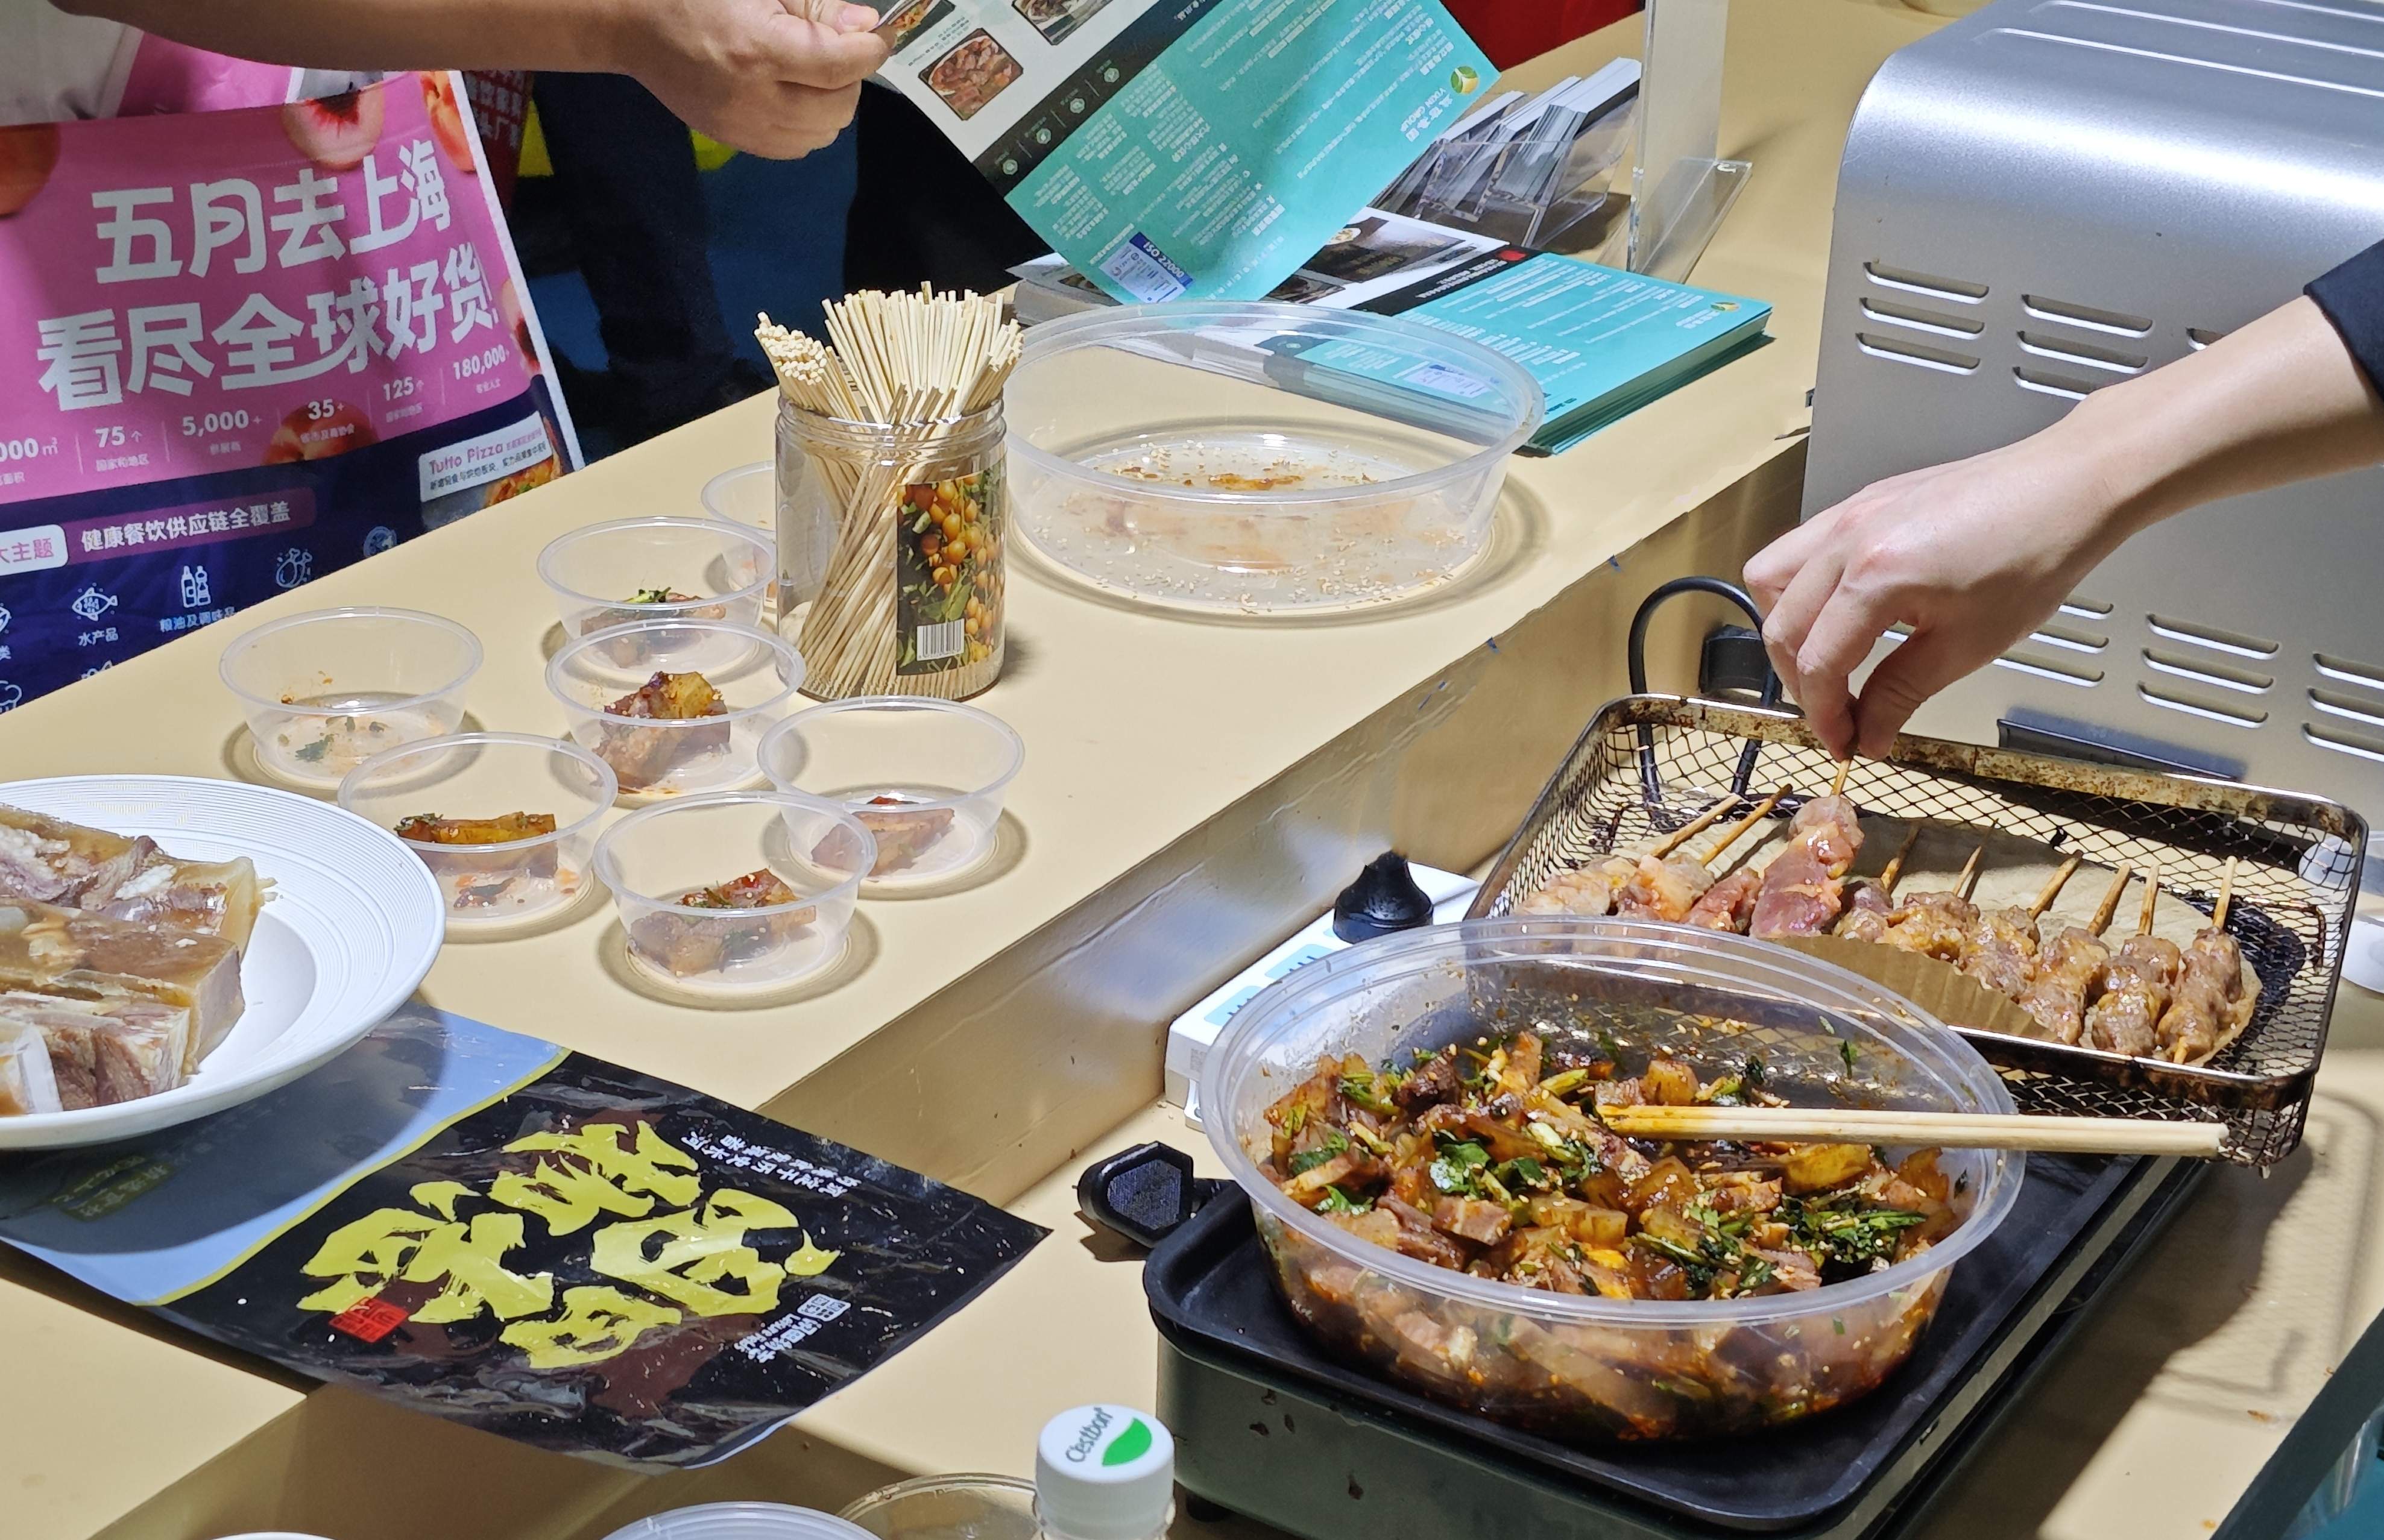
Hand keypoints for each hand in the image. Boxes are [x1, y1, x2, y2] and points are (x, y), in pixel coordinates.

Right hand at [617, 0, 888, 158]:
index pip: (842, 64)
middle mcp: (754, 98)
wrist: (634, 25)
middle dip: (852, 76)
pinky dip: (810, 125)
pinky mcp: (734, 141)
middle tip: (841, 50)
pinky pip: (797, 147)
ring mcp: (743, 126)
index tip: (879, 35)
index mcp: (759, 49)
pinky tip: (797, 96)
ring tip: (816, 74)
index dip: (872, 49)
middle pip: (840, 105)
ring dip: (833, 103)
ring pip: (824, 133)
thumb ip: (817, 7)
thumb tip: (865, 28)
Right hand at [1745, 424, 2130, 760]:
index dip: (1823, 715)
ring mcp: (1850, 512)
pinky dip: (1805, 589)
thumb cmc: (2035, 555)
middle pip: (1782, 625)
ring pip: (1771, 576)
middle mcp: (1848, 537)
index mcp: (1875, 575)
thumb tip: (1869, 735)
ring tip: (1824, 657)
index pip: (1818, 662)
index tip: (1842, 744)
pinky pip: (1801, 547)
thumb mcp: (1968, 645)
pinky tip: (1844, 611)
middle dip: (1800, 681)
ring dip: (1787, 626)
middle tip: (1837, 714)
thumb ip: (1902, 692)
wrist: (2070, 487)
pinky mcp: (1863, 501)